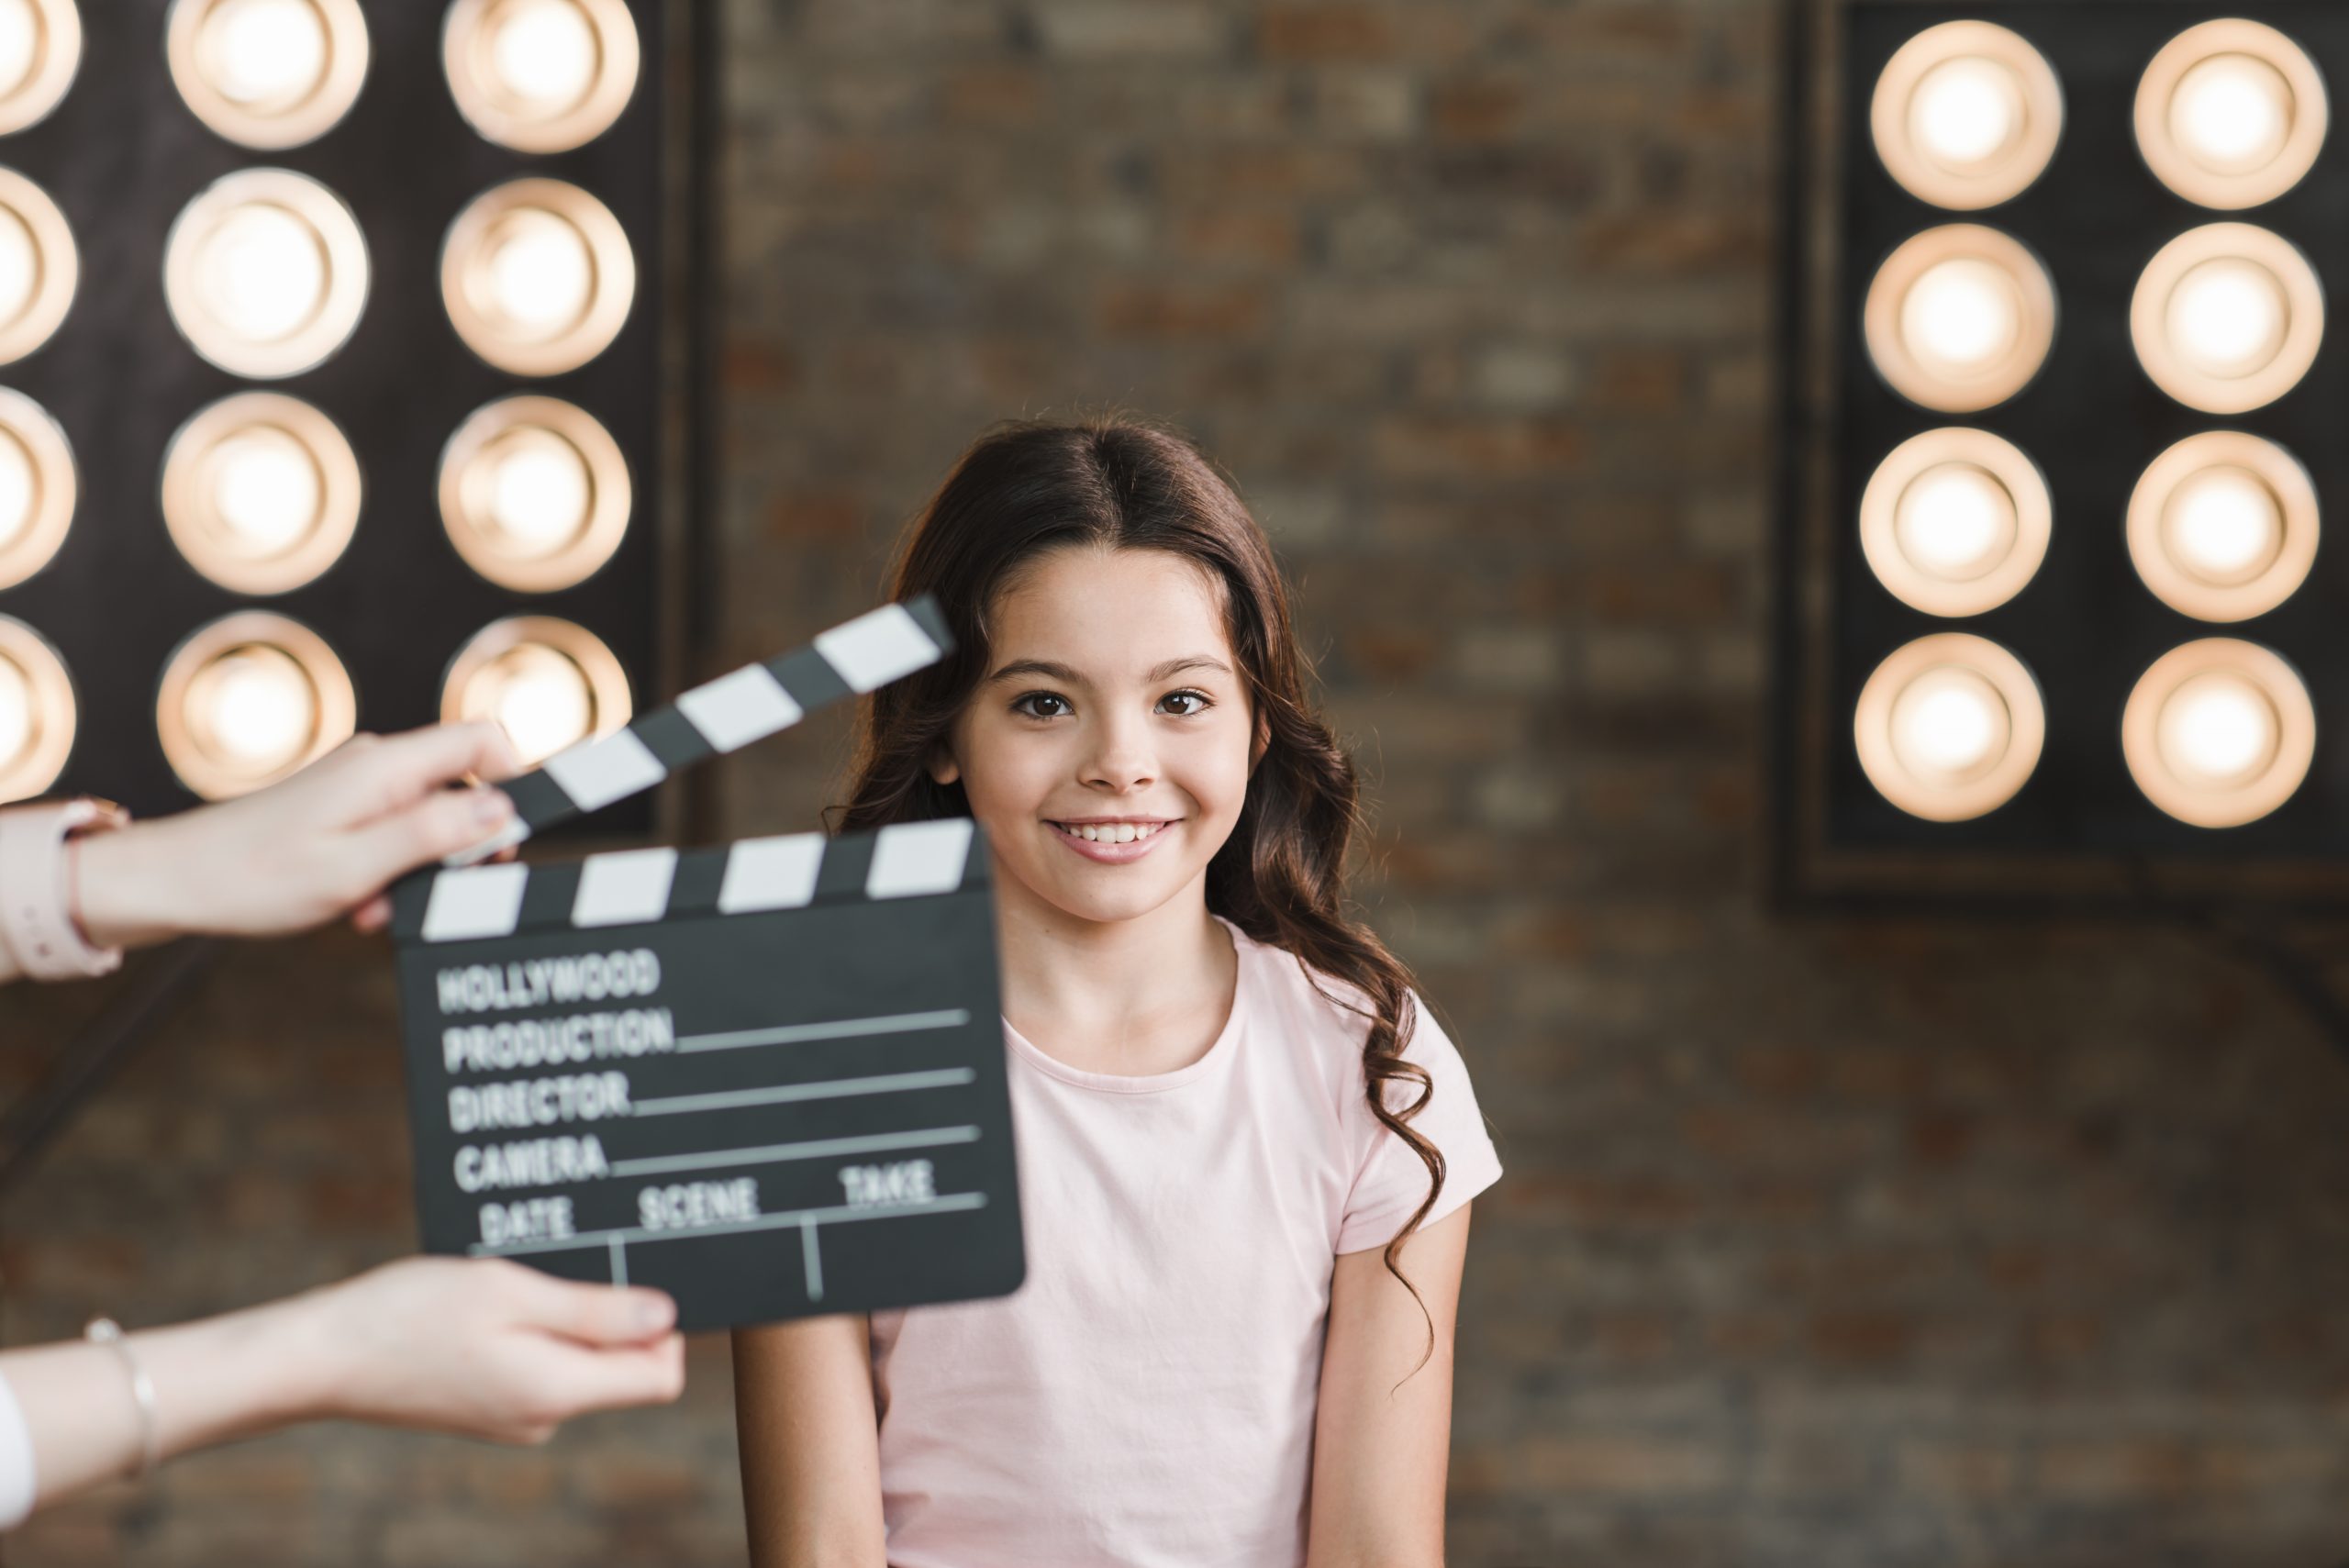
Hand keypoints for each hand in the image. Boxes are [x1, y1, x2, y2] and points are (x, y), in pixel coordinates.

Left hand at [74, 722, 523, 947]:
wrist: (174, 883)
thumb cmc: (253, 878)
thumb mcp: (355, 867)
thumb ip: (432, 835)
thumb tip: (500, 809)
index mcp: (386, 767)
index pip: (484, 738)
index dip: (516, 780)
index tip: (509, 839)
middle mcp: (378, 764)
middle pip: (466, 784)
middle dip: (466, 844)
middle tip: (441, 890)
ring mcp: (360, 785)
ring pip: (431, 817)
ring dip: (423, 868)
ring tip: (379, 907)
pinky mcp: (345, 809)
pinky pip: (396, 832)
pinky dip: (391, 871)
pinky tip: (359, 905)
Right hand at [308, 1257, 685, 1443]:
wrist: (321, 1355)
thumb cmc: (408, 1315)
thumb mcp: (510, 1293)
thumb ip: (595, 1311)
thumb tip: (668, 1317)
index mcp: (557, 1392)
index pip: (660, 1376)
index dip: (667, 1325)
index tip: (636, 1273)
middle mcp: (545, 1416)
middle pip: (623, 1366)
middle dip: (612, 1310)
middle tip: (569, 1258)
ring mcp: (516, 1416)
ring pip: (579, 1359)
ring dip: (566, 1312)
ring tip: (519, 1275)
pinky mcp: (490, 1405)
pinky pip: (541, 1362)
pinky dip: (534, 1325)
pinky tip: (495, 1296)